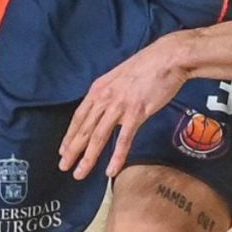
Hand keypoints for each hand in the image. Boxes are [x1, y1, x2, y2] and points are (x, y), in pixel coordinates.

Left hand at [59, 38, 190, 179]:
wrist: (168, 58)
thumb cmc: (148, 66)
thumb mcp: (120, 77)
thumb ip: (111, 94)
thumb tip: (108, 110)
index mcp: (99, 88)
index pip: (79, 116)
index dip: (70, 135)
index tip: (63, 150)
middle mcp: (105, 98)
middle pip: (85, 129)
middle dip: (72, 150)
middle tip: (64, 167)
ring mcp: (120, 106)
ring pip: (98, 136)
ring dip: (88, 158)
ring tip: (80, 173)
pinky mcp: (136, 113)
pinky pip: (124, 139)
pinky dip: (116, 156)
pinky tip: (110, 170)